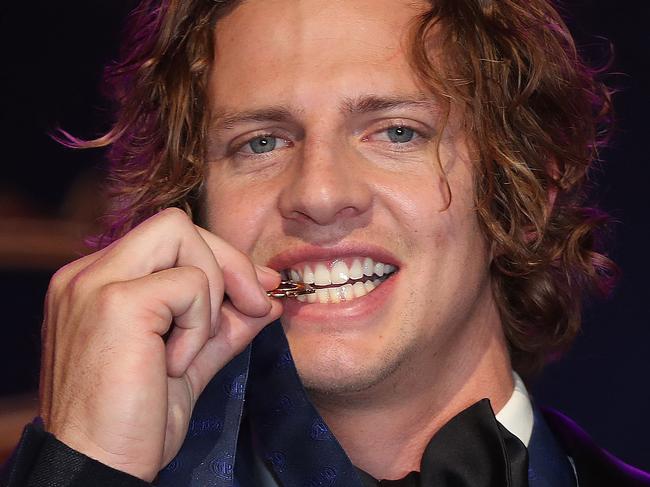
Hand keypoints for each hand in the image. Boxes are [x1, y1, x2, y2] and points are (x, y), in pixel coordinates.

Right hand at [39, 208, 281, 480]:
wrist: (97, 470)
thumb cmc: (134, 422)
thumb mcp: (189, 363)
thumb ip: (224, 325)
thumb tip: (268, 299)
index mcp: (98, 283)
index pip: (169, 238)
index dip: (220, 259)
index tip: (258, 291)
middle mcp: (88, 274)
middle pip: (176, 223)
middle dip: (228, 261)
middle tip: (254, 305)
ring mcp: (95, 283)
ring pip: (182, 236)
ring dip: (210, 295)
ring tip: (190, 347)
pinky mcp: (115, 302)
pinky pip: (189, 284)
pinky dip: (199, 323)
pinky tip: (174, 363)